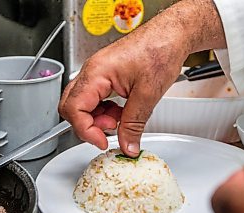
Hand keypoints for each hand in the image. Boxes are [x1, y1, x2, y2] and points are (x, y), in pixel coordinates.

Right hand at [58, 0, 225, 156]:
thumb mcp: (148, 95)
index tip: (102, 141)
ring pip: (82, 104)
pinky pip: (94, 99)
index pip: (74, 109)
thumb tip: (127, 146)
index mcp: (97, 73)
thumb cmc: (160, 50)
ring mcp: (97, 73)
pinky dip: (104, 111)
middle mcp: (92, 71)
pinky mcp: (105, 75)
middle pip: (71, 106)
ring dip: (97, 119)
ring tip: (119, 120)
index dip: (86, 130)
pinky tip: (120, 112)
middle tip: (109, 131)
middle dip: (88, 124)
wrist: (172, 35)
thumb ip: (133, 125)